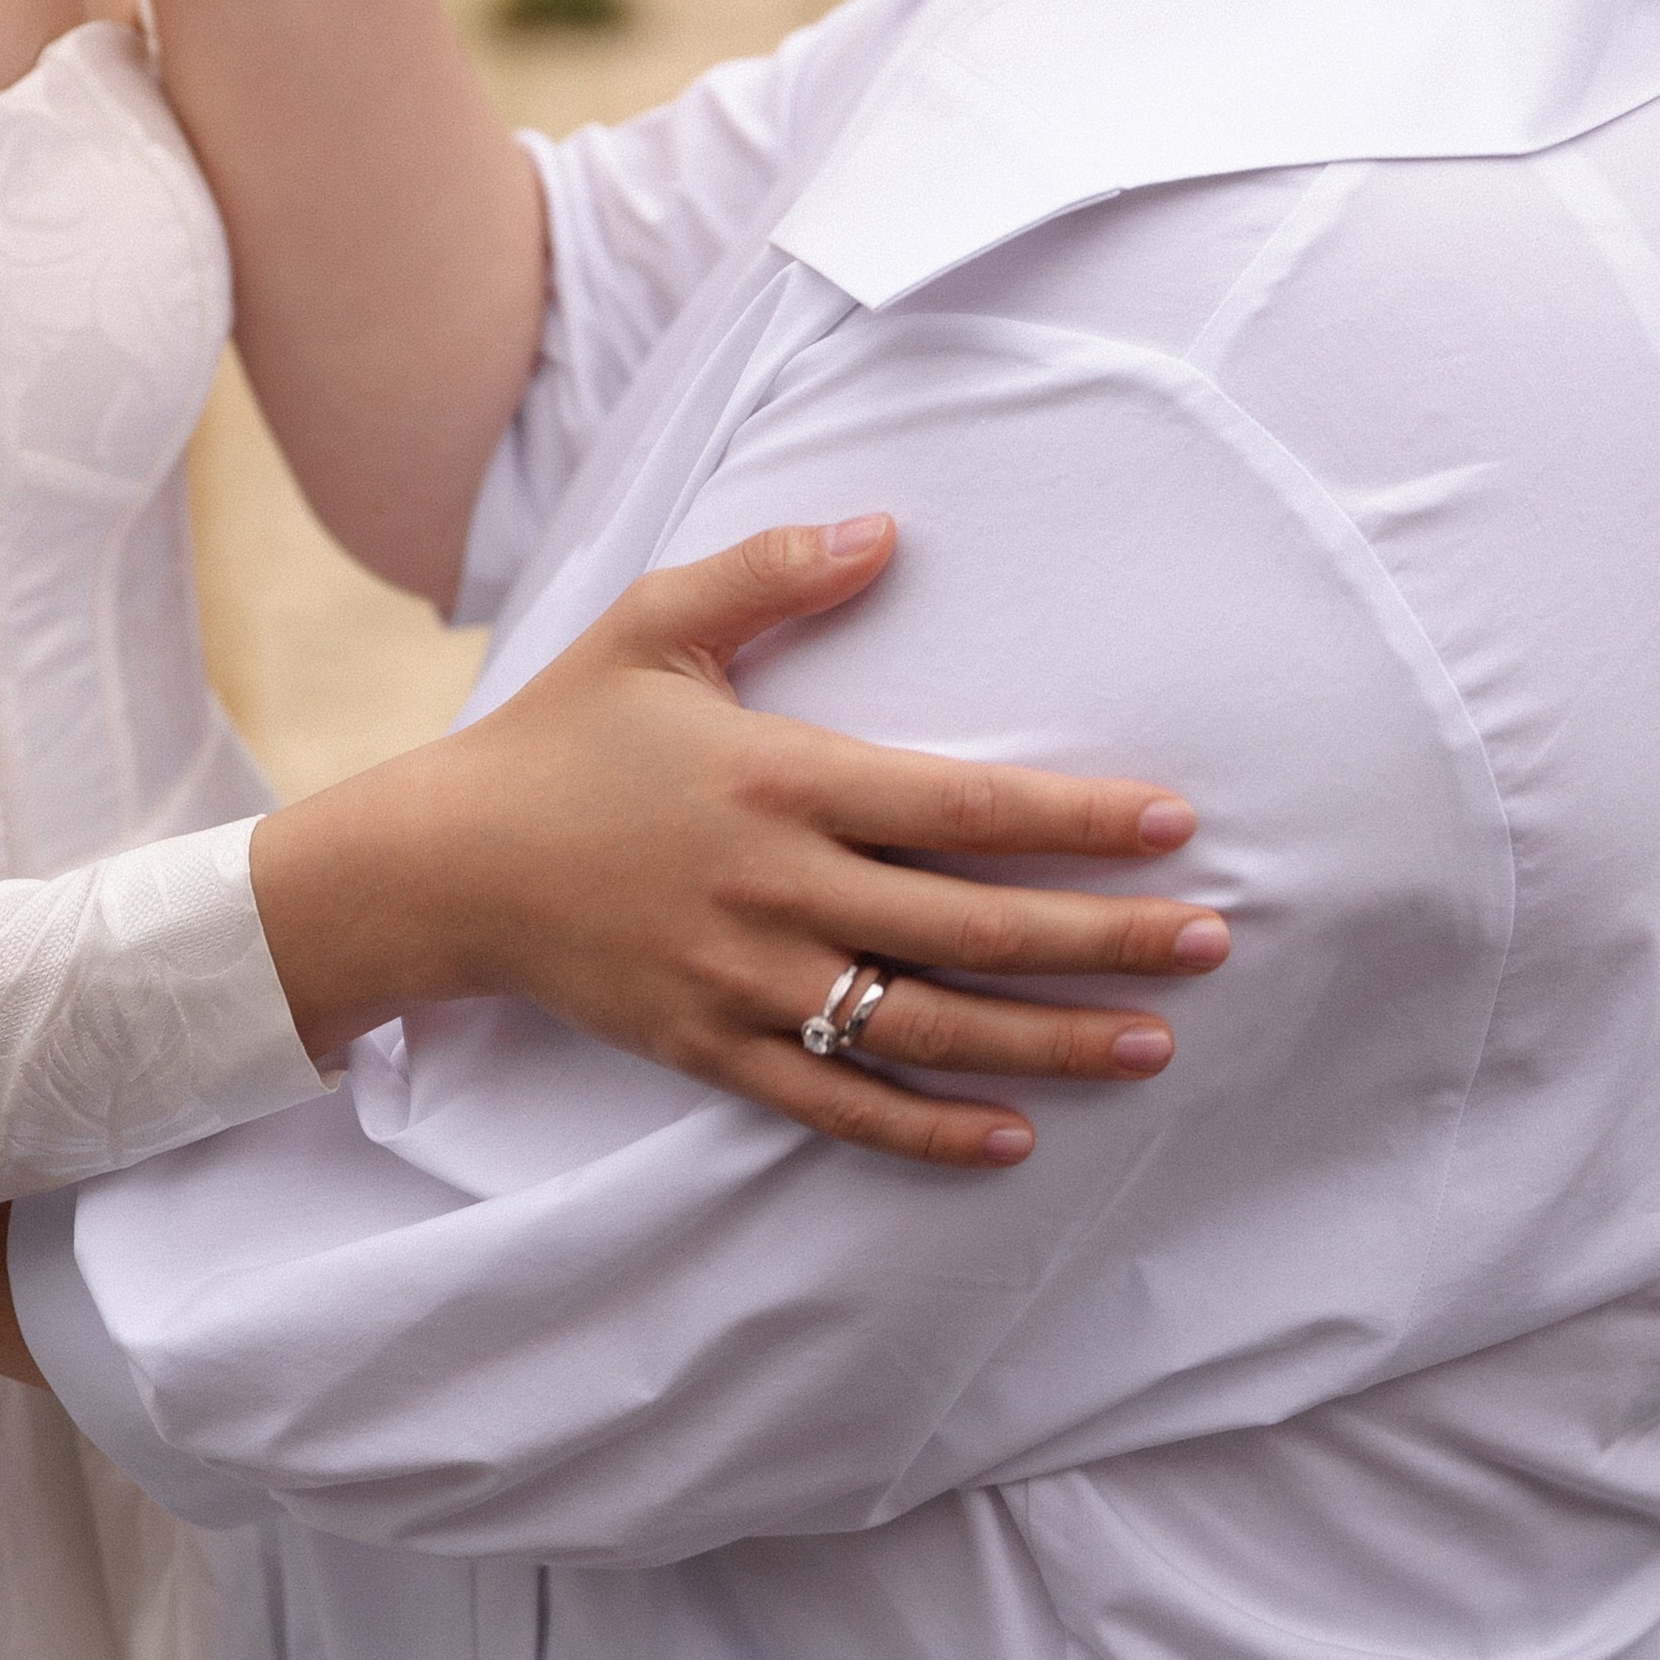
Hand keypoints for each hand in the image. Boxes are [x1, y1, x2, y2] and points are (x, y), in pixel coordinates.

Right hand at [249, 517, 1228, 1168]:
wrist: (444, 865)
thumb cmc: (559, 734)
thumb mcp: (656, 623)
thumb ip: (774, 572)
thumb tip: (884, 528)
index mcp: (781, 778)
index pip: (966, 806)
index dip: (1079, 821)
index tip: (1175, 826)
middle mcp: (779, 889)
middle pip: (978, 929)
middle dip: (1109, 938)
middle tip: (1215, 940)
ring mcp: (748, 982)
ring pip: (932, 1028)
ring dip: (1054, 1041)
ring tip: (1154, 1043)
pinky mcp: (713, 1050)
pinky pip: (842, 1104)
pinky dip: (932, 1128)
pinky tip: (1014, 1131)